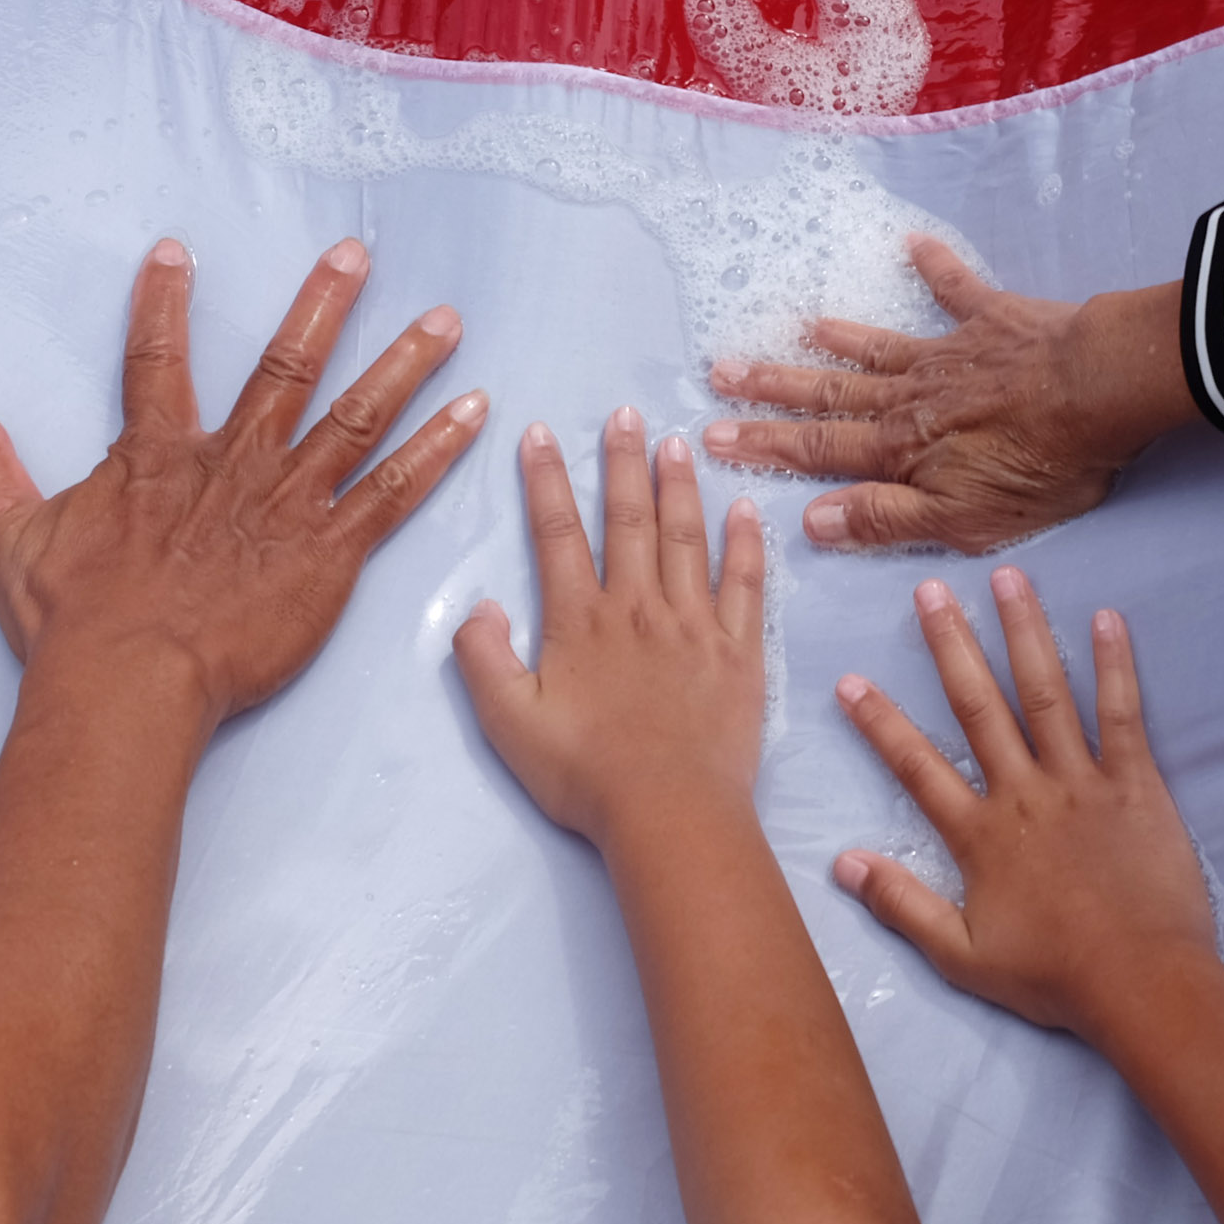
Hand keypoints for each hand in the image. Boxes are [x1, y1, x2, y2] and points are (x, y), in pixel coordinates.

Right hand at [0, 240, 484, 723]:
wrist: (129, 682)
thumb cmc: (72, 621)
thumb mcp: (13, 536)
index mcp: (156, 456)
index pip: (157, 359)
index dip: (164, 303)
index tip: (176, 249)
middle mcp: (229, 462)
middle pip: (285, 367)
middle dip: (323, 305)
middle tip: (357, 254)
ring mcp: (284, 503)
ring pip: (354, 418)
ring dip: (403, 366)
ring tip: (447, 322)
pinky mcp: (327, 553)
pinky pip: (390, 493)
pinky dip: (435, 452)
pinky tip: (474, 415)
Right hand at [452, 411, 767, 847]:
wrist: (670, 811)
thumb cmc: (584, 774)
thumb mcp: (508, 723)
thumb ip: (483, 659)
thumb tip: (478, 604)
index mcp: (579, 620)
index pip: (556, 533)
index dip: (546, 479)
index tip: (541, 432)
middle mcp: (637, 607)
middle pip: (628, 519)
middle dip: (623, 462)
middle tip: (625, 413)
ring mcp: (694, 625)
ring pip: (685, 539)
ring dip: (679, 486)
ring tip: (677, 442)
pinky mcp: (739, 653)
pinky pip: (745, 585)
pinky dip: (745, 544)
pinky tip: (745, 509)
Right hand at [704, 243, 1190, 552]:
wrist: (1100, 391)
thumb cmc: (1039, 464)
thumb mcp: (963, 519)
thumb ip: (887, 518)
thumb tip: (811, 520)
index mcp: (901, 449)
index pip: (818, 451)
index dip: (765, 446)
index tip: (713, 434)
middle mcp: (910, 397)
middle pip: (831, 395)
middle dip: (774, 389)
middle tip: (721, 373)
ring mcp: (948, 354)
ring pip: (876, 349)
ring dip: (834, 340)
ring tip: (794, 328)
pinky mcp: (992, 322)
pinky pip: (956, 289)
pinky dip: (935, 268)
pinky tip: (912, 244)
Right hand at [829, 568, 1213, 1041]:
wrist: (1143, 986)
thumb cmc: (1054, 977)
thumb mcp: (961, 956)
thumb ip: (900, 905)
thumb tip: (840, 862)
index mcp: (979, 834)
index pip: (916, 767)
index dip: (880, 723)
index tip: (850, 680)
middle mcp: (1023, 793)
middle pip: (979, 707)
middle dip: (951, 646)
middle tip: (931, 590)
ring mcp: (1081, 783)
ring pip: (1046, 694)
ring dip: (1025, 633)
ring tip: (1009, 578)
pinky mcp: (1136, 785)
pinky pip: (1123, 716)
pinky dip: (1115, 666)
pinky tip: (1107, 619)